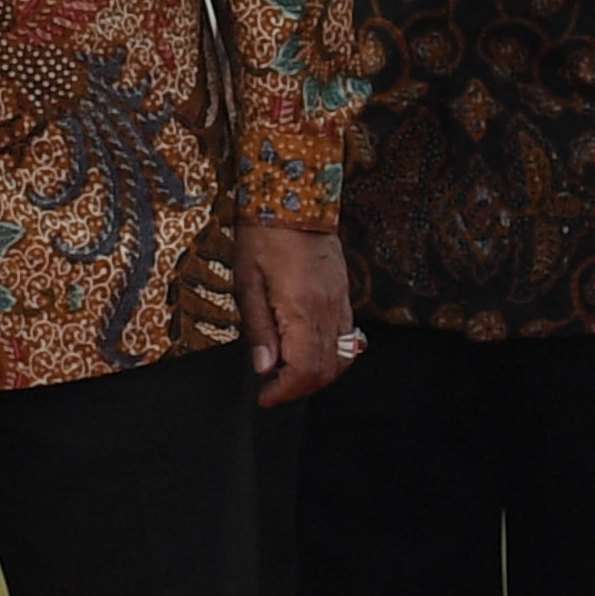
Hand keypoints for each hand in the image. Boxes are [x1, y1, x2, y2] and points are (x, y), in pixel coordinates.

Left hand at [240, 219, 359, 406]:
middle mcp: (329, 310)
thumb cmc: (263, 236)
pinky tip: (309, 355)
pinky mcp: (344, 294)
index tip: (265, 397)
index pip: (305, 370)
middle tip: (273, 391)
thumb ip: (258, 329)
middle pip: (326, 370)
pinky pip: (347, 337)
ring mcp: (341, 302)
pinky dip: (331, 356)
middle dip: (300, 389)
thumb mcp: (247, 282)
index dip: (286, 391)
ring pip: (341, 357)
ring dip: (317, 376)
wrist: (295, 198)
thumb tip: (265, 368)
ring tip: (289, 377)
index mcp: (302, 309)